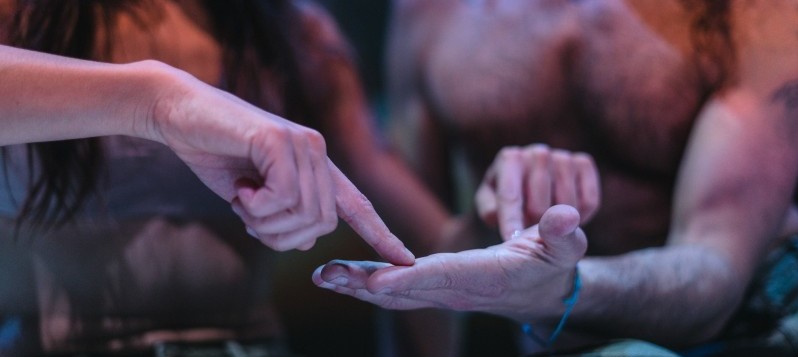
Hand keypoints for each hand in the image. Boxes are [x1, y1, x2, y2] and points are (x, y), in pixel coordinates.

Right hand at [146, 67, 413, 264]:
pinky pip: (282, 197)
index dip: (381, 234)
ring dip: (264, 222)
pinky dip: (256, 206)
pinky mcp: (280, 140)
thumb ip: (285, 215)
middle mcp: (318, 153)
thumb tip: (308, 240)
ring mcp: (303, 143)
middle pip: (321, 224)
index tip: (405, 260)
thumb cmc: (216, 155)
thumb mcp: (256, 197)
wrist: (179, 113)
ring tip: (241, 198)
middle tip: (249, 216)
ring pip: (304, 214)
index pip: (357, 205)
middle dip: (282, 236)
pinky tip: (240, 188)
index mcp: (317, 167)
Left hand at [313, 205, 586, 320]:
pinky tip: (339, 275)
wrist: (541, 291)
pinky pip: (395, 289)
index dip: (410, 279)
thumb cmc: (552, 263)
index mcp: (484, 276)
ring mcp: (441, 292)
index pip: (443, 277)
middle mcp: (456, 289)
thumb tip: (565, 215)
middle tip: (328, 276)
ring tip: (323, 275)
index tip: (377, 282)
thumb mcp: (565, 247)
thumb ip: (563, 233)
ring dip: (357, 284)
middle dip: (365, 284)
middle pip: (405, 289)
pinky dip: (366, 283)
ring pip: (393, 292)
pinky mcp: (433, 288)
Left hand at [475, 144, 599, 239]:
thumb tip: (497, 215)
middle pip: (539, 206)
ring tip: (549, 223)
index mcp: (509, 159)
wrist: (535, 185)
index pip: (510, 196)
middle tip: (532, 232)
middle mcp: (536, 152)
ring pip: (566, 205)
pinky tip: (569, 217)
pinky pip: (589, 200)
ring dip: (559, 224)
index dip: (511, 222)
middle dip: (535, 226)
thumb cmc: (508, 200)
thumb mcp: (492, 206)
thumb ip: (490, 211)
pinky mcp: (583, 163)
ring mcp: (562, 156)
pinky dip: (582, 216)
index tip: (513, 243)